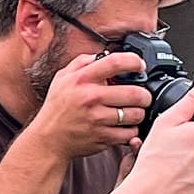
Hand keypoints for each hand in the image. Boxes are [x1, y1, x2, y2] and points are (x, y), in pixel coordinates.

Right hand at [32, 50, 150, 162]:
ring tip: (133, 112)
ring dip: (139, 113)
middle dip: (144, 94)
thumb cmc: (57, 108)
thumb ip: (82, 62)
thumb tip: (102, 55)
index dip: (134, 61)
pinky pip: (130, 133)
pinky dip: (132, 131)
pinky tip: (125, 126)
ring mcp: (97, 119)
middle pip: (134, 93)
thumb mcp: (62, 78)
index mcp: (82, 79)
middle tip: (142, 96)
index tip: (140, 66)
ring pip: (135, 115)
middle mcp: (90, 98)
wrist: (49, 138)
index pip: (115, 63)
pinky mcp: (102, 137)